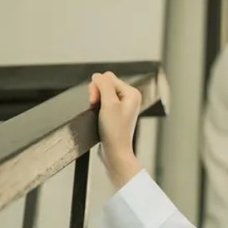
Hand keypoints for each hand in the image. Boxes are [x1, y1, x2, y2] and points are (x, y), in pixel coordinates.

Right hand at [89, 72, 142, 187]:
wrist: (115, 152)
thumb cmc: (115, 132)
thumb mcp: (108, 103)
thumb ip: (104, 85)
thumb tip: (97, 75)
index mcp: (132, 93)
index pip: (108, 77)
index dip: (97, 87)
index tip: (96, 101)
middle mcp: (129, 98)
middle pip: (105, 84)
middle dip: (96, 93)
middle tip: (96, 107)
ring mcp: (123, 106)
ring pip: (102, 93)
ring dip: (96, 101)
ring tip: (98, 113)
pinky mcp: (116, 113)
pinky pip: (102, 102)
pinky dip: (97, 107)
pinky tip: (99, 117)